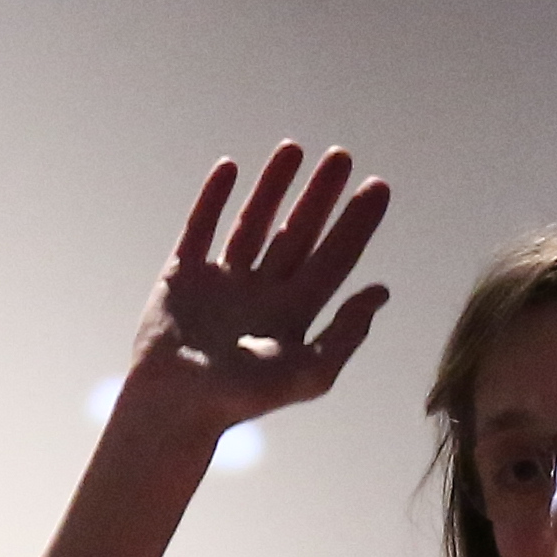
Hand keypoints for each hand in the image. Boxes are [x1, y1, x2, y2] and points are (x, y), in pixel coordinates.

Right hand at [119, 144, 394, 447]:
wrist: (175, 408)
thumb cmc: (242, 400)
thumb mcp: (308, 373)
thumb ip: (345, 334)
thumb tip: (381, 292)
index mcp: (294, 316)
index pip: (334, 260)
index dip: (356, 224)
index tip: (378, 186)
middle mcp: (261, 294)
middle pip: (299, 234)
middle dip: (320, 195)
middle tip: (342, 155)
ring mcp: (221, 282)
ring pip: (253, 224)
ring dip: (272, 187)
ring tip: (293, 148)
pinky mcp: (182, 276)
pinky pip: (200, 228)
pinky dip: (213, 199)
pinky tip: (230, 168)